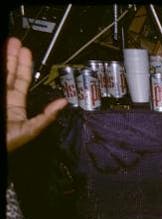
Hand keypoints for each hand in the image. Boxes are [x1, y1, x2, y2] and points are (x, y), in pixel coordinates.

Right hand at [6, 37, 67, 151]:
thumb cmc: (7, 143)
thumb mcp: (30, 130)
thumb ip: (46, 117)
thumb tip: (64, 103)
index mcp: (15, 105)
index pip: (20, 80)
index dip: (23, 65)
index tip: (25, 51)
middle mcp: (3, 97)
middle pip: (7, 71)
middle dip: (12, 56)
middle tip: (15, 41)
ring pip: (0, 72)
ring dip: (4, 57)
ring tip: (9, 43)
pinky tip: (0, 56)